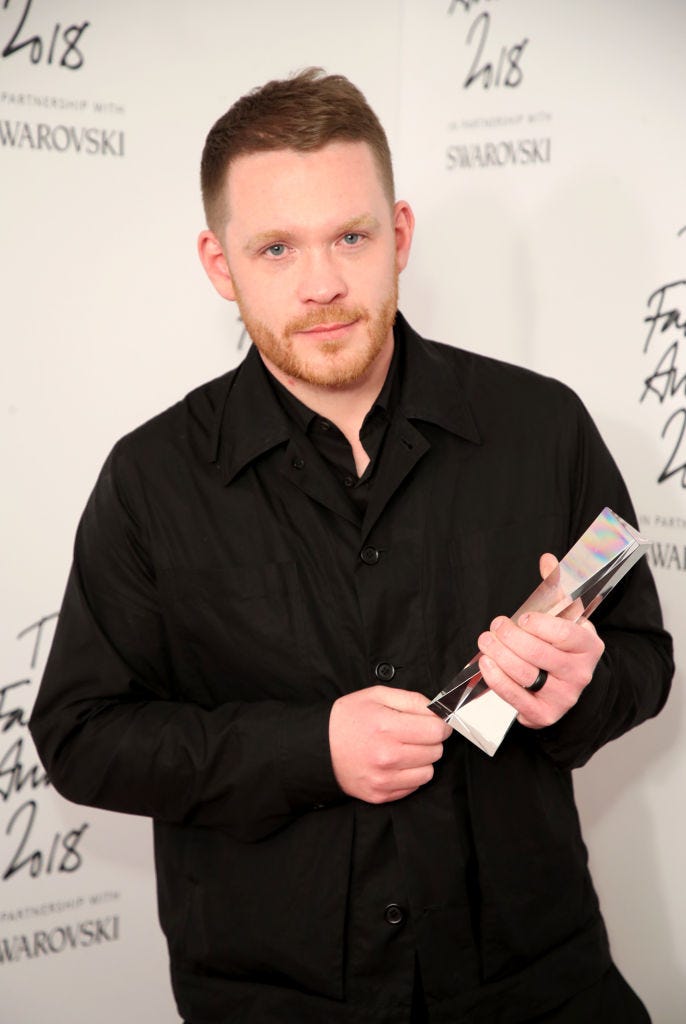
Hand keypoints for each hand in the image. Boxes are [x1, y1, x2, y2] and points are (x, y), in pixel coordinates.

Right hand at [329, 686, 452, 802]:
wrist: (318, 748)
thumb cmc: (347, 718)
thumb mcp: (376, 696)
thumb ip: (411, 699)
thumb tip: (437, 710)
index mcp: (386, 726)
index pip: (436, 730)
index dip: (440, 724)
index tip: (435, 722)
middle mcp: (387, 755)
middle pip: (435, 751)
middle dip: (430, 741)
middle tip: (415, 734)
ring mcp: (383, 778)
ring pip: (428, 772)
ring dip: (422, 760)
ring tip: (405, 749)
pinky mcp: (380, 795)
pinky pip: (413, 787)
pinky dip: (410, 775)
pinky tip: (396, 764)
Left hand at [476, 553, 604, 728]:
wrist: (567, 684)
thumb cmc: (562, 646)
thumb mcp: (565, 616)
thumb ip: (555, 587)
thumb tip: (546, 559)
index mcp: (588, 646)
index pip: (566, 635)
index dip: (541, 625)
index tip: (522, 618)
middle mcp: (580, 673)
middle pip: (541, 655)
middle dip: (512, 638)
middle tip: (494, 627)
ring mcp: (563, 697)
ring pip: (527, 675)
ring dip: (500, 656)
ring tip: (486, 642)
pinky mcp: (543, 714)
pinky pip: (517, 698)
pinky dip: (498, 681)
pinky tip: (487, 664)